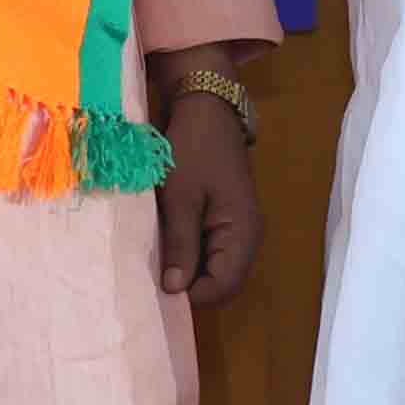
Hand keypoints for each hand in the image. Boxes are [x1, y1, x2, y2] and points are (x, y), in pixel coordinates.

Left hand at [153, 86, 261, 307]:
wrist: (206, 109)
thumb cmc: (193, 150)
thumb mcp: (180, 197)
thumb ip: (180, 245)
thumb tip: (174, 292)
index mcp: (242, 231)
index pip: (223, 287)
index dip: (192, 296)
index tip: (158, 288)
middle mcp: (248, 235)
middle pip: (224, 284)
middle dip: (192, 289)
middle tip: (155, 279)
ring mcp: (239, 228)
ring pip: (218, 271)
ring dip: (191, 274)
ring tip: (159, 265)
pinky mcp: (227, 220)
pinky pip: (213, 255)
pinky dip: (192, 259)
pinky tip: (169, 250)